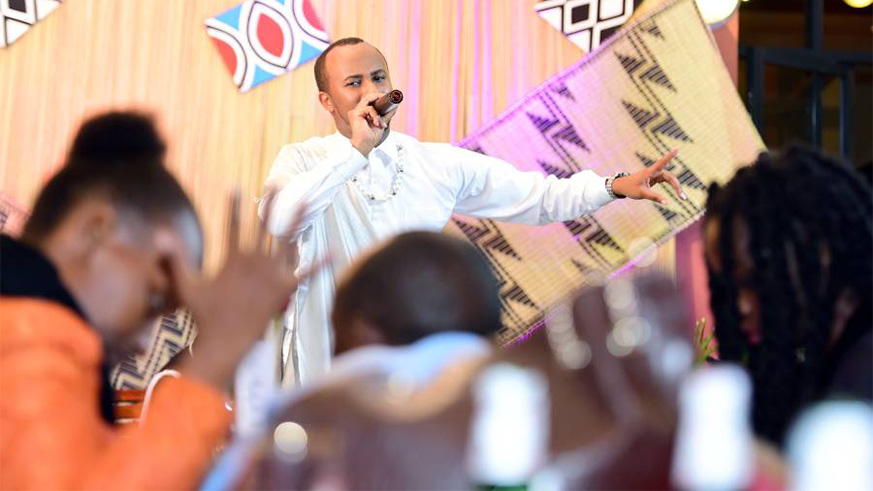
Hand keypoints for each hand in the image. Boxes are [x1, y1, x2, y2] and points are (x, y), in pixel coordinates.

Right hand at [165, 191, 316, 388]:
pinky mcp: (286, 289)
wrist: (226, 341)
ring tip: (304, 200)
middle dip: (272, 203)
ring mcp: (273, 274)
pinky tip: (333, 251)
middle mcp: (256, 262)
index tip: (235, 185)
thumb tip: (159, 233)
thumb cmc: (204, 315)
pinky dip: (320, 263)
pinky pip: (306, 273)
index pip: (232, 225)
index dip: (233, 205)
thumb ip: (175, 258)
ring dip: (297, 219)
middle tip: (278, 183)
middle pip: (266, 226)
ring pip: (288, 241)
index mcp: (234, 258)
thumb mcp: (185, 284)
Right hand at [349, 92, 387, 156]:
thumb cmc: (370, 138)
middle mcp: (357, 111)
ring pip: (369, 99)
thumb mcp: (382, 123)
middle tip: (390, 99)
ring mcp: (355, 111)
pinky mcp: (355, 113)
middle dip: (380, 96)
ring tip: (380, 123)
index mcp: (362, 113)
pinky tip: (376, 124)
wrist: (364, 146)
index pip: (370, 100)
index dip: (378, 97)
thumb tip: (395, 107)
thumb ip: (387, 115)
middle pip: (369, 96)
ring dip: (378, 112)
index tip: (389, 98)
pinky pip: (369, 108)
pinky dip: (375, 116)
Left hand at [611, 149, 686, 204]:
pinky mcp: (655, 179)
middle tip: (683, 198)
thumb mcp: (642, 193)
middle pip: (670, 177)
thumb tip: (667, 203)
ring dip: (676, 187)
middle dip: (677, 186)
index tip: (677, 148)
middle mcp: (654, 172)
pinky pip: (666, 181)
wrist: (622, 187)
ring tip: (682, 197)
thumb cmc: (630, 188)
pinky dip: (672, 187)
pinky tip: (678, 193)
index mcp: (650, 172)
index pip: (662, 162)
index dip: (670, 156)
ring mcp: (655, 175)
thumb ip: (654, 197)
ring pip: (670, 180)